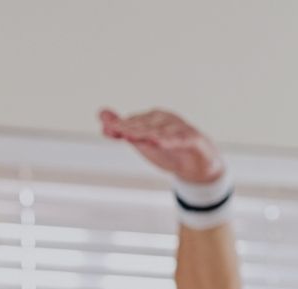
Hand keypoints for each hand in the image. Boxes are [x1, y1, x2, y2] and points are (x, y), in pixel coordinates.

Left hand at [99, 108, 224, 184]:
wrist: (195, 163)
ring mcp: (181, 129)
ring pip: (163, 131)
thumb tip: (101, 116)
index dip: (119, 126)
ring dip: (148, 133)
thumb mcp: (142, 141)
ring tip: (133, 135)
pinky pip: (182, 140)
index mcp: (154, 117)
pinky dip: (172, 140)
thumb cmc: (166, 148)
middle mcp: (167, 120)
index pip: (133, 121)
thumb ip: (122, 130)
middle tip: (117, 131)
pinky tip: (161, 142)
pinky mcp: (194, 140)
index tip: (106, 128)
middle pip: (146, 125)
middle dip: (130, 128)